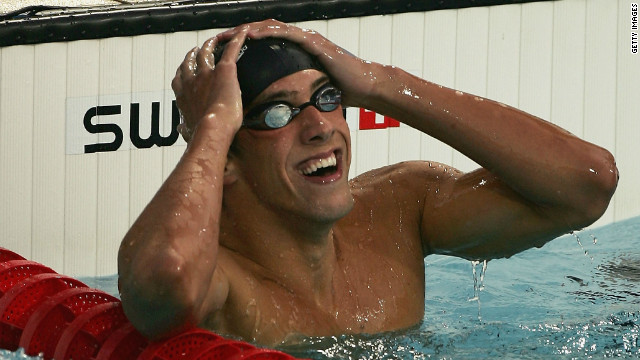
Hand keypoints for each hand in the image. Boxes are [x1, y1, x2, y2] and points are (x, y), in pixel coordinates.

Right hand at [172, 29, 248, 142]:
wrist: (213, 128)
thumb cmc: (201, 133)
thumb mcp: (188, 130)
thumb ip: (185, 127)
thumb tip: (182, 129)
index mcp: (183, 94)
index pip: (179, 77)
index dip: (182, 71)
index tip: (184, 68)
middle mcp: (192, 80)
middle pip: (190, 60)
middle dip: (193, 54)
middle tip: (197, 50)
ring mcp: (207, 73)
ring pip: (206, 52)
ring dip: (210, 44)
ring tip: (214, 40)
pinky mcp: (225, 70)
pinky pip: (231, 49)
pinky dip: (237, 39)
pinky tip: (243, 33)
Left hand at [216, 19, 377, 108]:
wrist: (364, 85)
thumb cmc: (341, 89)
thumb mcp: (312, 90)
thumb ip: (296, 92)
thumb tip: (279, 109)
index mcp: (297, 51)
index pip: (266, 42)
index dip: (244, 43)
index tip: (225, 50)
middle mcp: (300, 40)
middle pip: (263, 31)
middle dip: (239, 33)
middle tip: (219, 38)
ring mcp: (307, 39)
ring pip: (271, 27)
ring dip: (248, 29)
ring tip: (229, 33)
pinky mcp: (313, 42)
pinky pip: (286, 33)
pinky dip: (267, 32)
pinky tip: (252, 34)